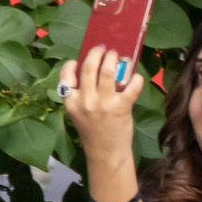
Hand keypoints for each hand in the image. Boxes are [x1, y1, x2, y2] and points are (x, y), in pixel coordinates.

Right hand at [61, 42, 142, 160]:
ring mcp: (104, 104)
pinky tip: (136, 76)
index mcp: (71, 102)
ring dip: (114, 59)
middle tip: (103, 48)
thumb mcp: (79, 113)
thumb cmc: (93, 130)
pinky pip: (131, 87)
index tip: (78, 59)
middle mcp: (86, 101)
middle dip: (96, 53)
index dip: (71, 64)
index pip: (66, 76)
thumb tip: (94, 68)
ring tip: (117, 55)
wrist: (106, 153)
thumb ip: (82, 94)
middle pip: (89, 68)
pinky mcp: (121, 108)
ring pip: (108, 72)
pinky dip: (135, 79)